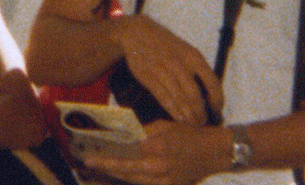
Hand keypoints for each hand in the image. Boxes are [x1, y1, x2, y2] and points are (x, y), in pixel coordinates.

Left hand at [82, 120, 226, 184]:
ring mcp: (165, 180)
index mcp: (157, 149)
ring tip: (102, 168)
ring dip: (117, 175)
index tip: (90, 157)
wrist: (215, 151)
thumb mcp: (165, 125)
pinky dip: (133, 179)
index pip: (126, 156)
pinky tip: (123, 173)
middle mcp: (159, 168)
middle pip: (126, 172)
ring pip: (134, 181)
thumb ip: (144, 132)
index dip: (107, 158)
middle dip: (106, 169)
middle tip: (89, 163)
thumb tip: (126, 137)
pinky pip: (146, 184)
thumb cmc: (190, 133)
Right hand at [113, 16, 222, 125]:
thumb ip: (197, 69)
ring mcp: (163, 71)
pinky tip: (179, 118)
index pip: (212, 82)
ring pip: (179, 99)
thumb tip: (209, 93)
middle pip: (195, 96)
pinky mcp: (149, 77)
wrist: (138, 33)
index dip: (217, 99)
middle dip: (200, 113)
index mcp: (193, 57)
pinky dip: (173, 110)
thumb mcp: (186, 50)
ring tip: (193, 124)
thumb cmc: (167, 45)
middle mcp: (180, 64)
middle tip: (202, 122)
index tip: (217, 109)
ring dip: (188, 115)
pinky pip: (163, 97)